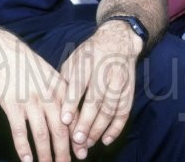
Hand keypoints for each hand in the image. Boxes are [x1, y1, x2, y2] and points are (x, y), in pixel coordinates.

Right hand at [0, 30, 70, 161]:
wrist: (6, 52)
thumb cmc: (30, 66)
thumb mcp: (52, 75)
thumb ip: (64, 95)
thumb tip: (74, 117)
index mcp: (61, 90)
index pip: (74, 119)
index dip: (78, 139)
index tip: (82, 153)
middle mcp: (48, 97)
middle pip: (60, 131)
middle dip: (65, 153)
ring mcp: (30, 102)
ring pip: (41, 135)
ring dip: (46, 155)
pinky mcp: (12, 105)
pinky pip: (19, 131)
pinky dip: (23, 148)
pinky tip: (26, 160)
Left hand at [59, 22, 141, 159]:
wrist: (118, 42)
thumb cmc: (89, 54)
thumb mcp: (74, 59)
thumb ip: (65, 79)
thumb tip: (54, 102)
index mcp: (87, 61)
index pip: (79, 84)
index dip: (71, 102)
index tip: (64, 119)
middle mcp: (105, 71)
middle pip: (96, 100)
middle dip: (86, 121)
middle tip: (77, 140)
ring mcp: (119, 82)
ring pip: (111, 109)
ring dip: (99, 129)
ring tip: (87, 143)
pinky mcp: (129, 91)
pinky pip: (124, 112)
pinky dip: (116, 128)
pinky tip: (106, 140)